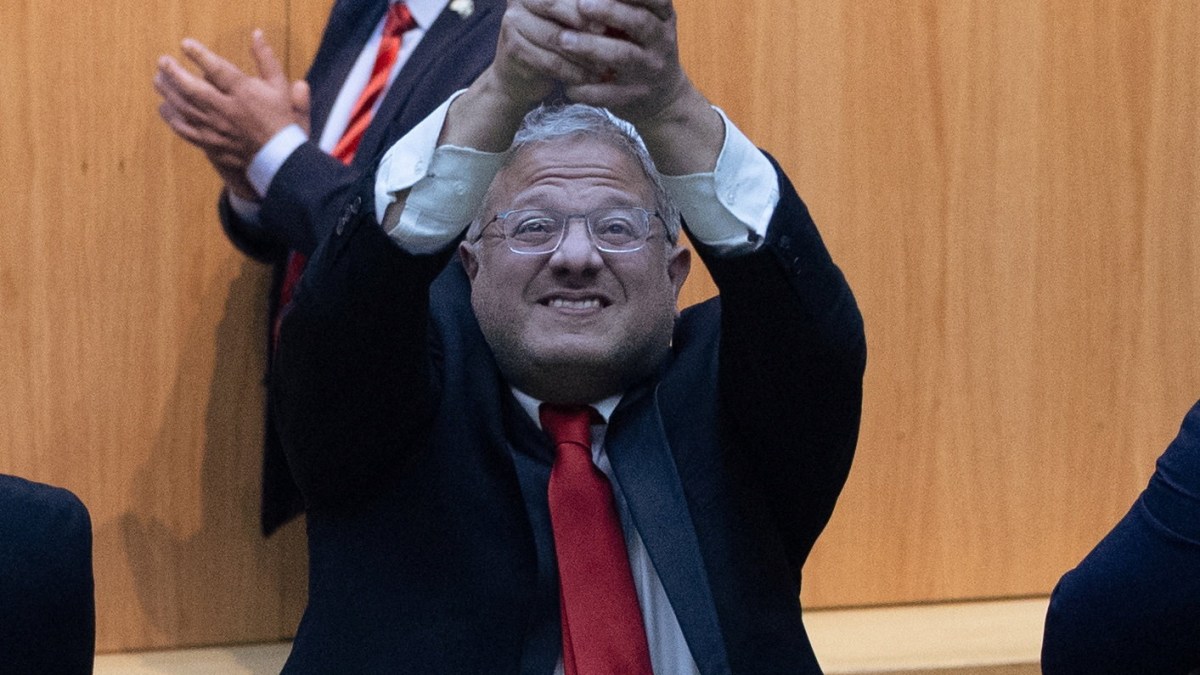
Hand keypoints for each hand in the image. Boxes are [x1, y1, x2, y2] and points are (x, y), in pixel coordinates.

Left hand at [154, 30, 310, 199]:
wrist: (282, 160)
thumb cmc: (284, 121)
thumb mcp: (280, 87)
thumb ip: (267, 60)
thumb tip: (256, 34)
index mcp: (245, 94)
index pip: (218, 70)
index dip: (200, 56)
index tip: (185, 44)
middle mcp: (227, 111)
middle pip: (193, 89)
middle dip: (174, 73)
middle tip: (162, 61)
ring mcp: (217, 129)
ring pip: (185, 108)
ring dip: (168, 92)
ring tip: (159, 79)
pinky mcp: (212, 145)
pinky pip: (186, 130)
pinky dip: (172, 118)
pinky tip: (164, 108)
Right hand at [440, 0, 601, 150]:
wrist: (517, 79)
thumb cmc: (553, 45)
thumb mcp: (569, 22)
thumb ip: (585, 12)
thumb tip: (620, 5)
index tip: (610, 10)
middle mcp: (518, 0)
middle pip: (554, 4)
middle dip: (584, 19)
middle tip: (608, 32)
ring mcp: (512, 23)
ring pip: (556, 36)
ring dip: (586, 51)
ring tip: (608, 61)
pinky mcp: (514, 50)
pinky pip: (551, 61)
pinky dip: (576, 71)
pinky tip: (594, 77)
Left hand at [555, 0, 720, 174]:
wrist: (663, 98)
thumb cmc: (642, 46)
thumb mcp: (643, 17)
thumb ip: (623, 2)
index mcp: (662, 16)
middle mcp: (661, 41)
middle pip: (639, 22)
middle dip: (610, 11)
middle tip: (579, 5)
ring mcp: (650, 70)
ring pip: (624, 57)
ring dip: (592, 48)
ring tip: (563, 40)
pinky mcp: (637, 96)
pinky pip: (613, 94)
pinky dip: (589, 91)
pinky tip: (568, 86)